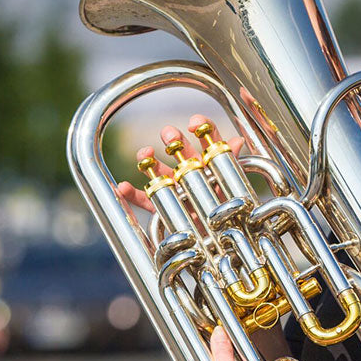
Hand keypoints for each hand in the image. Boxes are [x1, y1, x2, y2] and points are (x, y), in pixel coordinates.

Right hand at [115, 115, 244, 213]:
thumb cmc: (224, 209)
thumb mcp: (231, 187)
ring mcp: (172, 186)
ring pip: (157, 169)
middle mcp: (188, 169)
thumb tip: (237, 141)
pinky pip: (144, 199)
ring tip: (145, 154)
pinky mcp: (161, 205)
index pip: (205, 137)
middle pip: (177, 148)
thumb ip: (232, 165)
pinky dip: (131, 193)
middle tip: (169, 135)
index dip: (201, 126)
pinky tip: (122, 186)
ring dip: (148, 159)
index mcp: (209, 161)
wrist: (215, 237)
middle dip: (172, 138)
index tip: (195, 124)